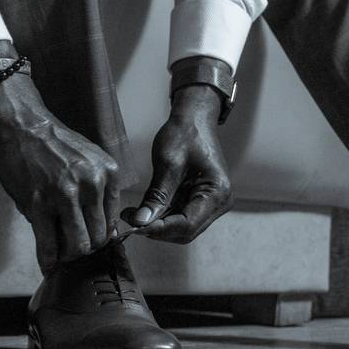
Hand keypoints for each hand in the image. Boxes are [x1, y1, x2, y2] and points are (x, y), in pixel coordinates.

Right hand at [0, 76, 120, 272]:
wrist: (22, 125)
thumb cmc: (53, 143)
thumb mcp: (88, 161)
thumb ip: (96, 191)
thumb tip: (100, 228)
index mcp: (108, 173)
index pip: (112, 220)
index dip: (100, 236)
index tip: (90, 242)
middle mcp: (92, 184)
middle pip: (98, 237)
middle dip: (86, 249)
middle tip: (73, 252)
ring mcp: (66, 195)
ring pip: (78, 245)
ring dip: (69, 256)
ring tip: (61, 257)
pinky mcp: (39, 203)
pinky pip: (49, 244)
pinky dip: (48, 259)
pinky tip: (47, 264)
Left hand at [121, 85, 232, 243]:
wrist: (194, 118)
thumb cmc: (185, 133)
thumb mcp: (168, 163)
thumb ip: (156, 196)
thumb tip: (140, 223)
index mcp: (217, 192)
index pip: (187, 224)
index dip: (160, 229)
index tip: (134, 226)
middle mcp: (219, 203)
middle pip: (185, 230)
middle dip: (157, 229)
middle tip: (130, 220)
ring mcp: (210, 203)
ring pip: (181, 227)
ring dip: (157, 224)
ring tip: (132, 214)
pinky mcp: (200, 201)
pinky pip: (179, 216)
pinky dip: (161, 217)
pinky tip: (143, 210)